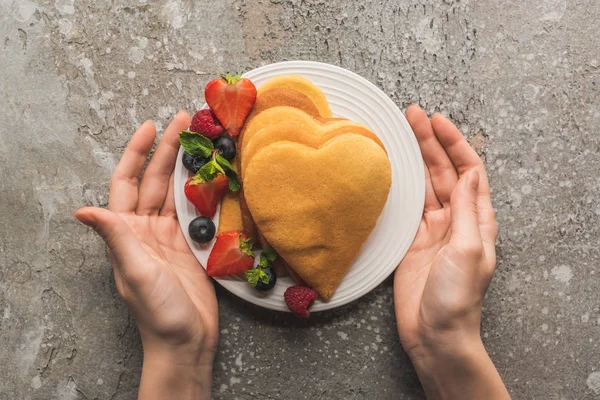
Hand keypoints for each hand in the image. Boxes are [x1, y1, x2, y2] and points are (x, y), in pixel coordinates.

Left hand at [75, 112, 216, 398]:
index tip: (150, 126)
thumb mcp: (134, 272)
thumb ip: (115, 238)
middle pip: (155, 181)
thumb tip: (82, 210)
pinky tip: (212, 175)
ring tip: (200, 140)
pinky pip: (194, 210)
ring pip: (175, 192)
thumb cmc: (157, 311)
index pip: (128, 183)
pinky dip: (202, 191)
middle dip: (167, 150)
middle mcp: (145, 230)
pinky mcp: (190, 246)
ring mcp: (169, 237)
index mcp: (126, 232)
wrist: (186, 339)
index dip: (136, 153)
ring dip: (185, 166)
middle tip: (185, 120)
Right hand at [395, 105, 508, 398]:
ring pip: (424, 184)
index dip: (455, 144)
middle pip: (444, 171)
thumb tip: (469, 173)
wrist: (434, 332)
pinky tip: (392, 168)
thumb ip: (467, 211)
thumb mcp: (467, 250)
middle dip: (430, 142)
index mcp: (477, 219)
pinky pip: (406, 204)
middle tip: (412, 115)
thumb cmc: (456, 298)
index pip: (469, 170)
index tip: (437, 121)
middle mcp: (455, 219)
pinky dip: (400, 184)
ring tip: (401, 131)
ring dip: (415, 158)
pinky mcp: (411, 240)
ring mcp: (432, 228)